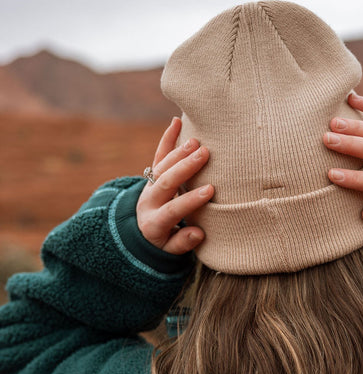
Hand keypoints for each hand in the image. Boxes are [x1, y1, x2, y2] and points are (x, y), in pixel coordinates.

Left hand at [136, 117, 213, 253]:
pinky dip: (166, 138)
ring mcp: (149, 185)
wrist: (141, 232)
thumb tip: (198, 232)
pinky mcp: (151, 174)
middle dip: (185, 167)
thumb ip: (182, 243)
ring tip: (197, 142)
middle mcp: (149, 201)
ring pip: (161, 166)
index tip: (210, 190)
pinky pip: (157, 155)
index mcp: (154, 223)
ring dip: (179, 152)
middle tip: (205, 154)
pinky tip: (176, 122)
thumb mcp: (170, 251)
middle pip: (165, 182)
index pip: (172, 210)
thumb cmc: (163, 243)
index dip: (190, 200)